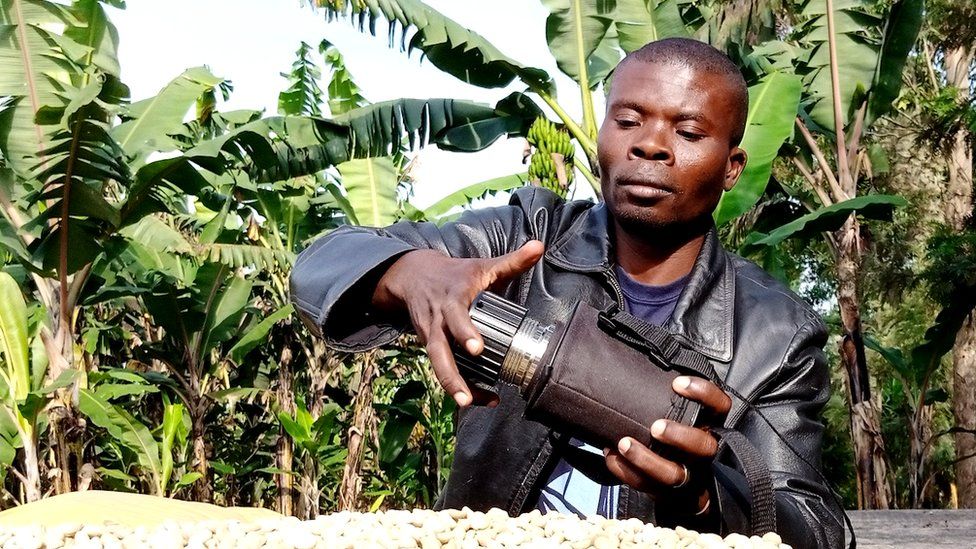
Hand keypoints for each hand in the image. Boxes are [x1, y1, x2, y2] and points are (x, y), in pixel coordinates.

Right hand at [372, 241, 544, 407]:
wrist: (413, 275)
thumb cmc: (455, 274)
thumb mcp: (482, 265)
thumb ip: (512, 261)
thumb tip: (539, 247)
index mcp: (452, 298)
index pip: (456, 314)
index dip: (464, 331)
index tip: (477, 348)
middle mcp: (438, 319)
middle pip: (438, 348)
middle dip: (450, 372)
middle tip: (465, 394)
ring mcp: (431, 334)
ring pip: (436, 362)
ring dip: (450, 384)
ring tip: (467, 403)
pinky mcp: (430, 345)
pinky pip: (441, 367)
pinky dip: (457, 384)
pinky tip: (476, 399)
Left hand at [604, 375, 731, 513]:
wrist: (685, 488)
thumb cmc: (675, 435)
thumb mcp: (679, 411)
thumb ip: (666, 392)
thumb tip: (639, 353)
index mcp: (710, 426)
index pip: (720, 406)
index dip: (704, 394)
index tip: (677, 383)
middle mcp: (703, 453)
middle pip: (703, 446)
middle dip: (680, 436)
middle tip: (656, 426)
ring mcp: (688, 476)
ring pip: (674, 475)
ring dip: (646, 459)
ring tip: (623, 443)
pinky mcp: (668, 494)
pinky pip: (647, 487)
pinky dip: (626, 472)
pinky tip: (610, 456)